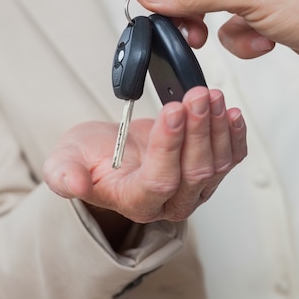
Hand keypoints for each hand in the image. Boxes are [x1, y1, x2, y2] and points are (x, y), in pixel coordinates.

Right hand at [43, 87, 245, 225]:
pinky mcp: (206, 173)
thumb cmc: (89, 157)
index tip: (172, 110)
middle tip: (198, 95)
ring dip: (217, 128)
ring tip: (212, 96)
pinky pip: (230, 159)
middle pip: (194, 172)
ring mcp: (192, 189)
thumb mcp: (64, 161)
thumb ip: (64, 174)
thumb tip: (73, 184)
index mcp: (134, 201)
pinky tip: (231, 113)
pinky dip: (235, 136)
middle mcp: (168, 202)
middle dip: (198, 130)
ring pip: (217, 164)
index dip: (168, 147)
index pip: (159, 181)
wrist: (109, 152)